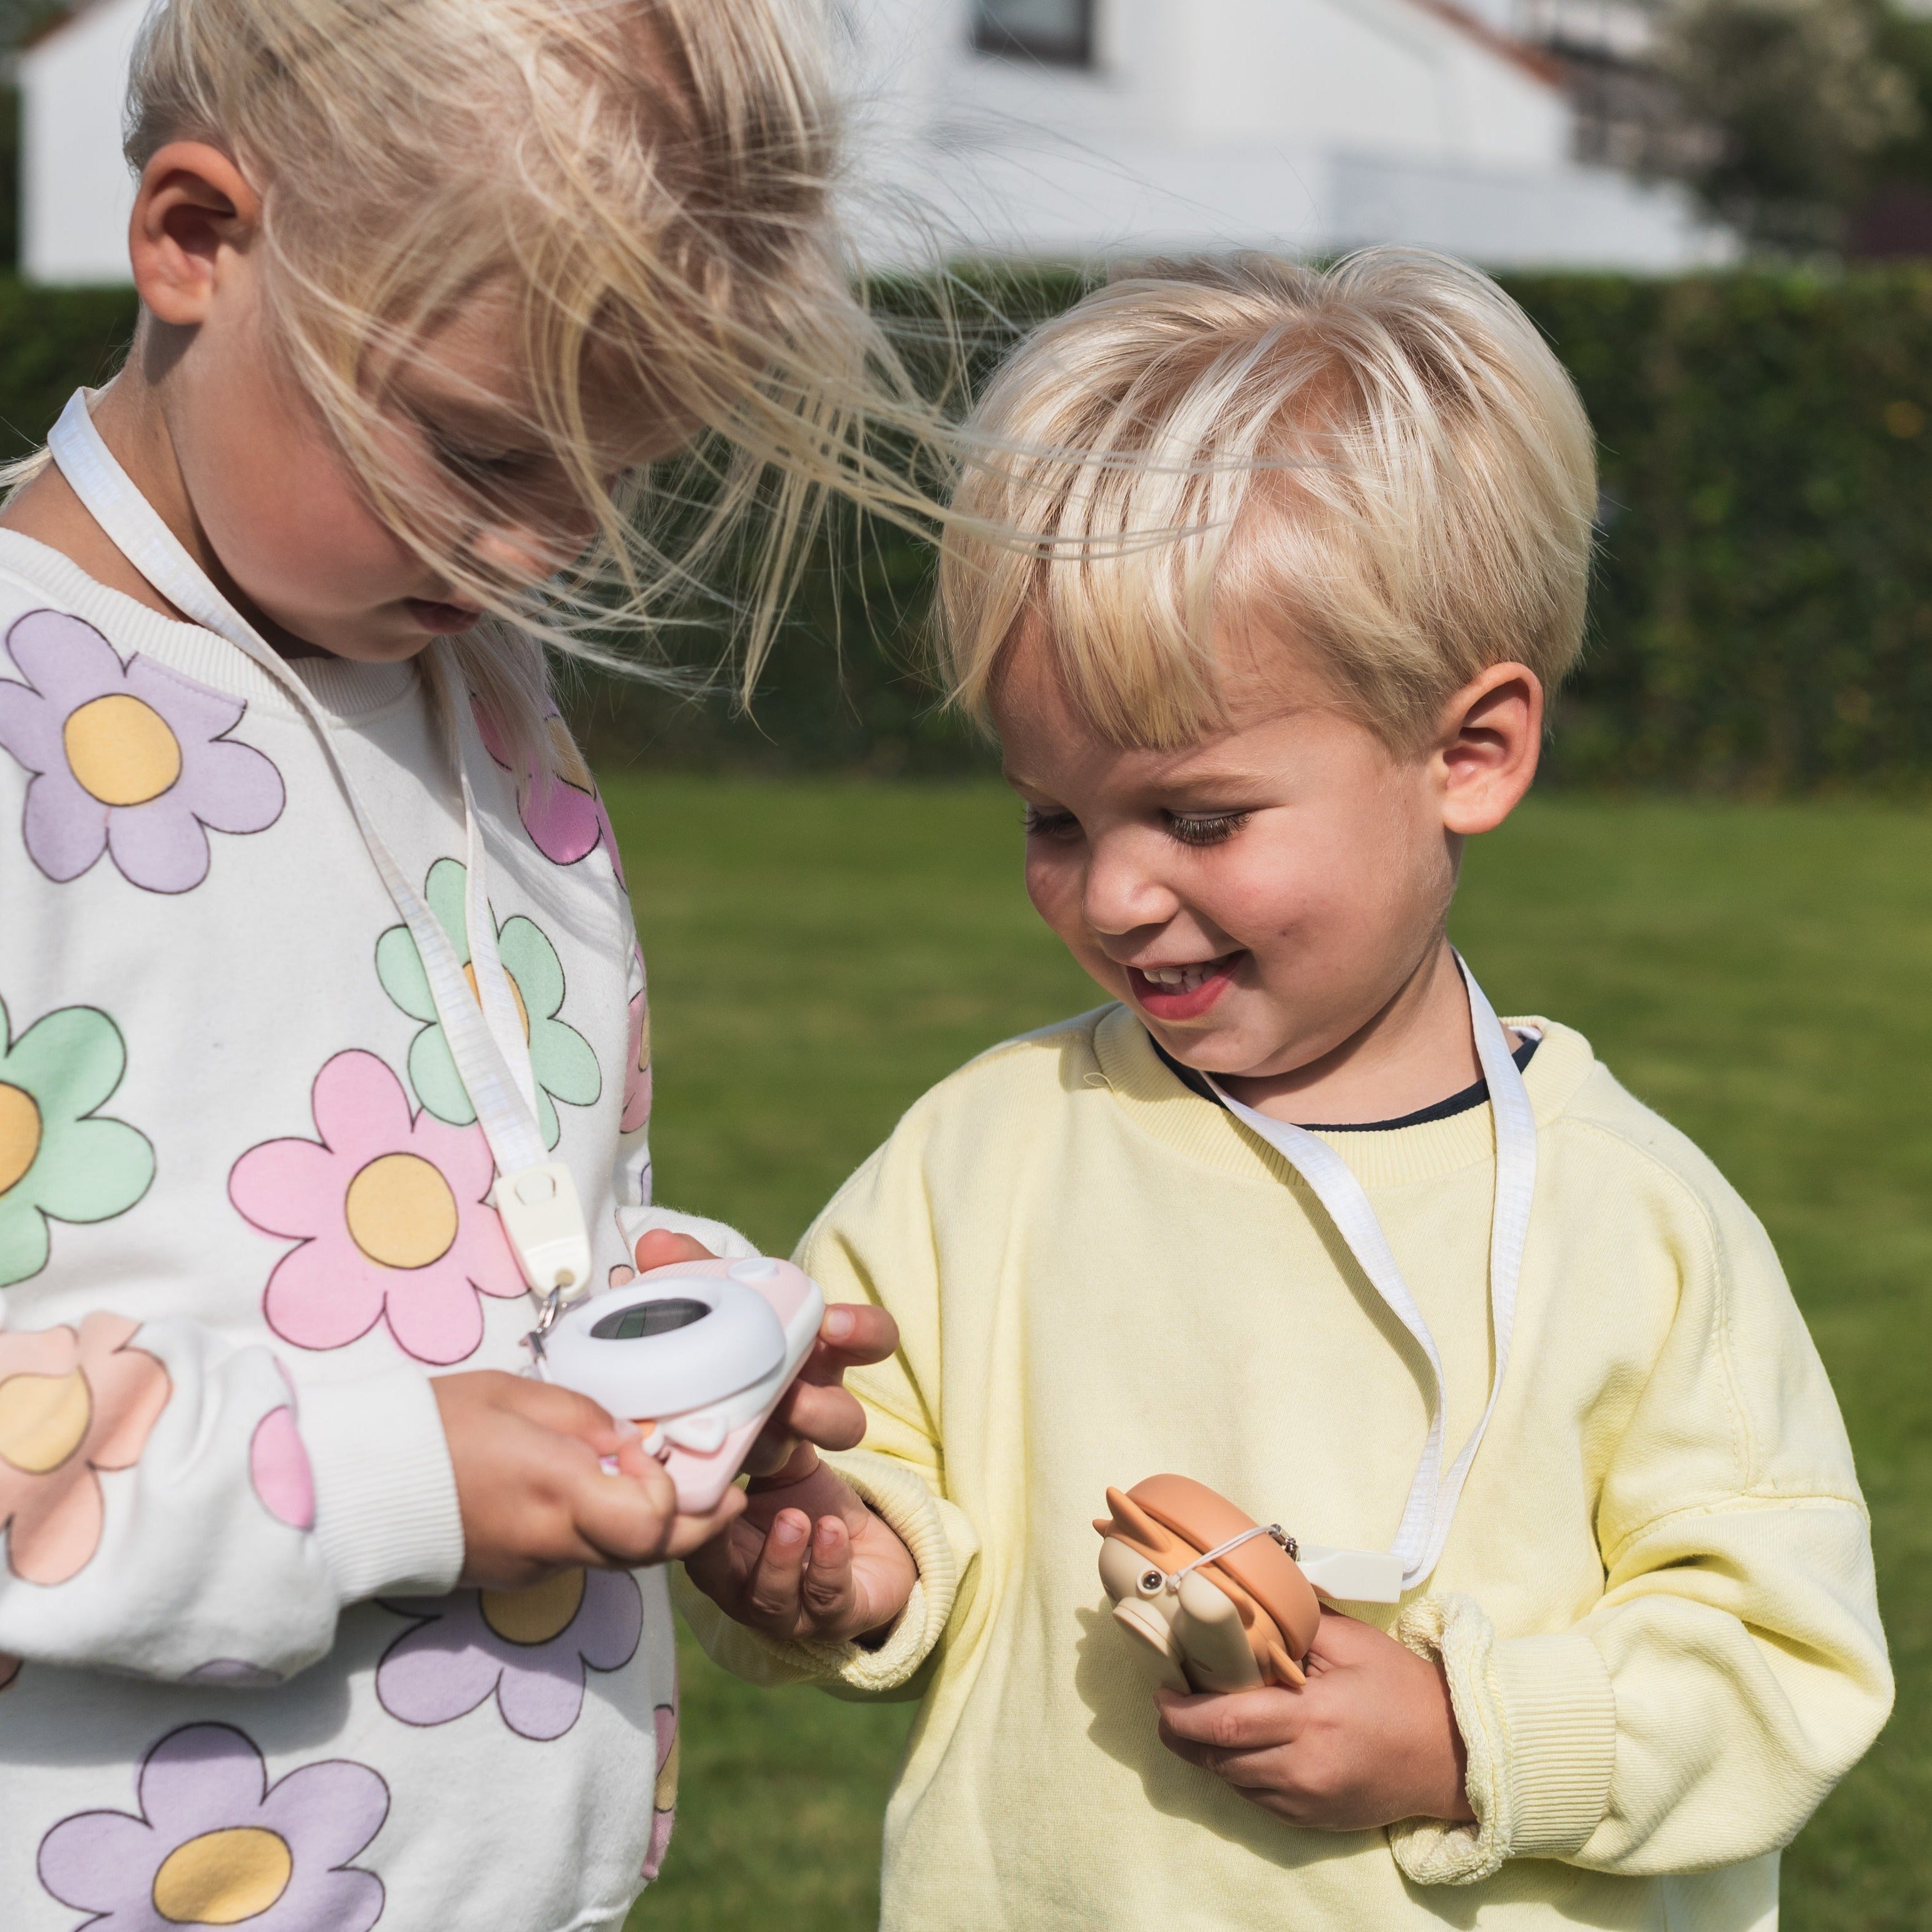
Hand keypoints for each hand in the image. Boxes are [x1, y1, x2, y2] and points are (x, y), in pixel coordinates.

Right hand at [432, 1370, 743, 1588]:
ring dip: (649, 1529)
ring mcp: (534, 1567)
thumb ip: (585, 1416)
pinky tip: (590, 1496)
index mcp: (559, 1488)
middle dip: (699, 1527)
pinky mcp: (514, 1576)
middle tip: (727, 1497)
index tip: (645, 1448)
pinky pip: (577, 1559)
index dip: (669, 1487)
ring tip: (657, 1485)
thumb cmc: (437, 1425)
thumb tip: (628, 1438)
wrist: (361, 1486)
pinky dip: (600, 1533)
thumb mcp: (518, 1394)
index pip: (652, 1521)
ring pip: (619, 1561)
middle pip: (652, 1555)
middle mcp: (554, 1540)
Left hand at [628, 1229, 900, 1480]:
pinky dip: (703, 1466)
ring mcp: (773, 1443)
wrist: (693, 1396)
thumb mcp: (712, 1295)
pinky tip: (678, 1455)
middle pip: (846, 1421)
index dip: (864, 1331)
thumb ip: (691, 1266)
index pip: (873, 1338)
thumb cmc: (721, 1333)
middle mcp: (810, 1401)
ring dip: (765, 1446)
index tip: (832, 1323)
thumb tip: (656, 1243)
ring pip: (789, 1456)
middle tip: (788, 1399)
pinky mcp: (733, 1474)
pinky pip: (729, 1481)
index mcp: (818, 1348)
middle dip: (819, 1412)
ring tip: (734, 1439)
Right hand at [681, 1455, 916, 1644]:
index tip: (694, 1475)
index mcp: (721, 1549)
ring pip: (769, 1598)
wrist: (873, 1547)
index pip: (689, 1535)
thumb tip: (756, 1393)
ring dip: (779, 1559)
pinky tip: (834, 1530)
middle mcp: (742, 1587)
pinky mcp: (835, 1618)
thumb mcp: (788, 1470)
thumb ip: (768, 1440)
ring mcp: (787, 1611)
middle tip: (736, 1501)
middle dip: (719, 1545)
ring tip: (795, 1519)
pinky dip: (829, 1564)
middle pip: (714, 1576)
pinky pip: (827, 1598)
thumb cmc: (814, 1508)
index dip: (687, 1510)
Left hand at [1155, 1610, 1472, 1830]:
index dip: (1183, 1711)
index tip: (1162, 1691)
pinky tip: (1241, 1746)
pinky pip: (1257, 1799)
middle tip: (1166, 1707)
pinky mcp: (1313, 1820)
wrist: (1452, 1754)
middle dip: (1182, 1733)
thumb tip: (1249, 1607)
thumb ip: (1297, 1626)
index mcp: (1312, 1718)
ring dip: (1209, 1753)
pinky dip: (1240, 1773)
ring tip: (1199, 1719)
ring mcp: (1307, 1801)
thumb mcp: (1353, 1643)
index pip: (1228, 1721)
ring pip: (1233, 1781)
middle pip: (1219, 1758)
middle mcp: (1304, 1768)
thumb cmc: (1402, 1691)